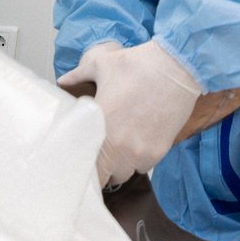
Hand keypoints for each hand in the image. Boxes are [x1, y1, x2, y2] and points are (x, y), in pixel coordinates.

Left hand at [56, 40, 201, 185]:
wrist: (176, 67)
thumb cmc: (138, 65)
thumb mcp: (103, 64)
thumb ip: (78, 75)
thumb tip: (63, 81)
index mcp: (99, 127)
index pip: (87, 167)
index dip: (84, 166)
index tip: (85, 159)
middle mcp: (118, 146)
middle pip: (106, 176)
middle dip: (103, 167)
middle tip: (103, 152)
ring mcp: (140, 151)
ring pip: (125, 173)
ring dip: (121, 164)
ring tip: (122, 146)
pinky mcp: (159, 151)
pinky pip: (144, 167)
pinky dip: (140, 159)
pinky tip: (140, 141)